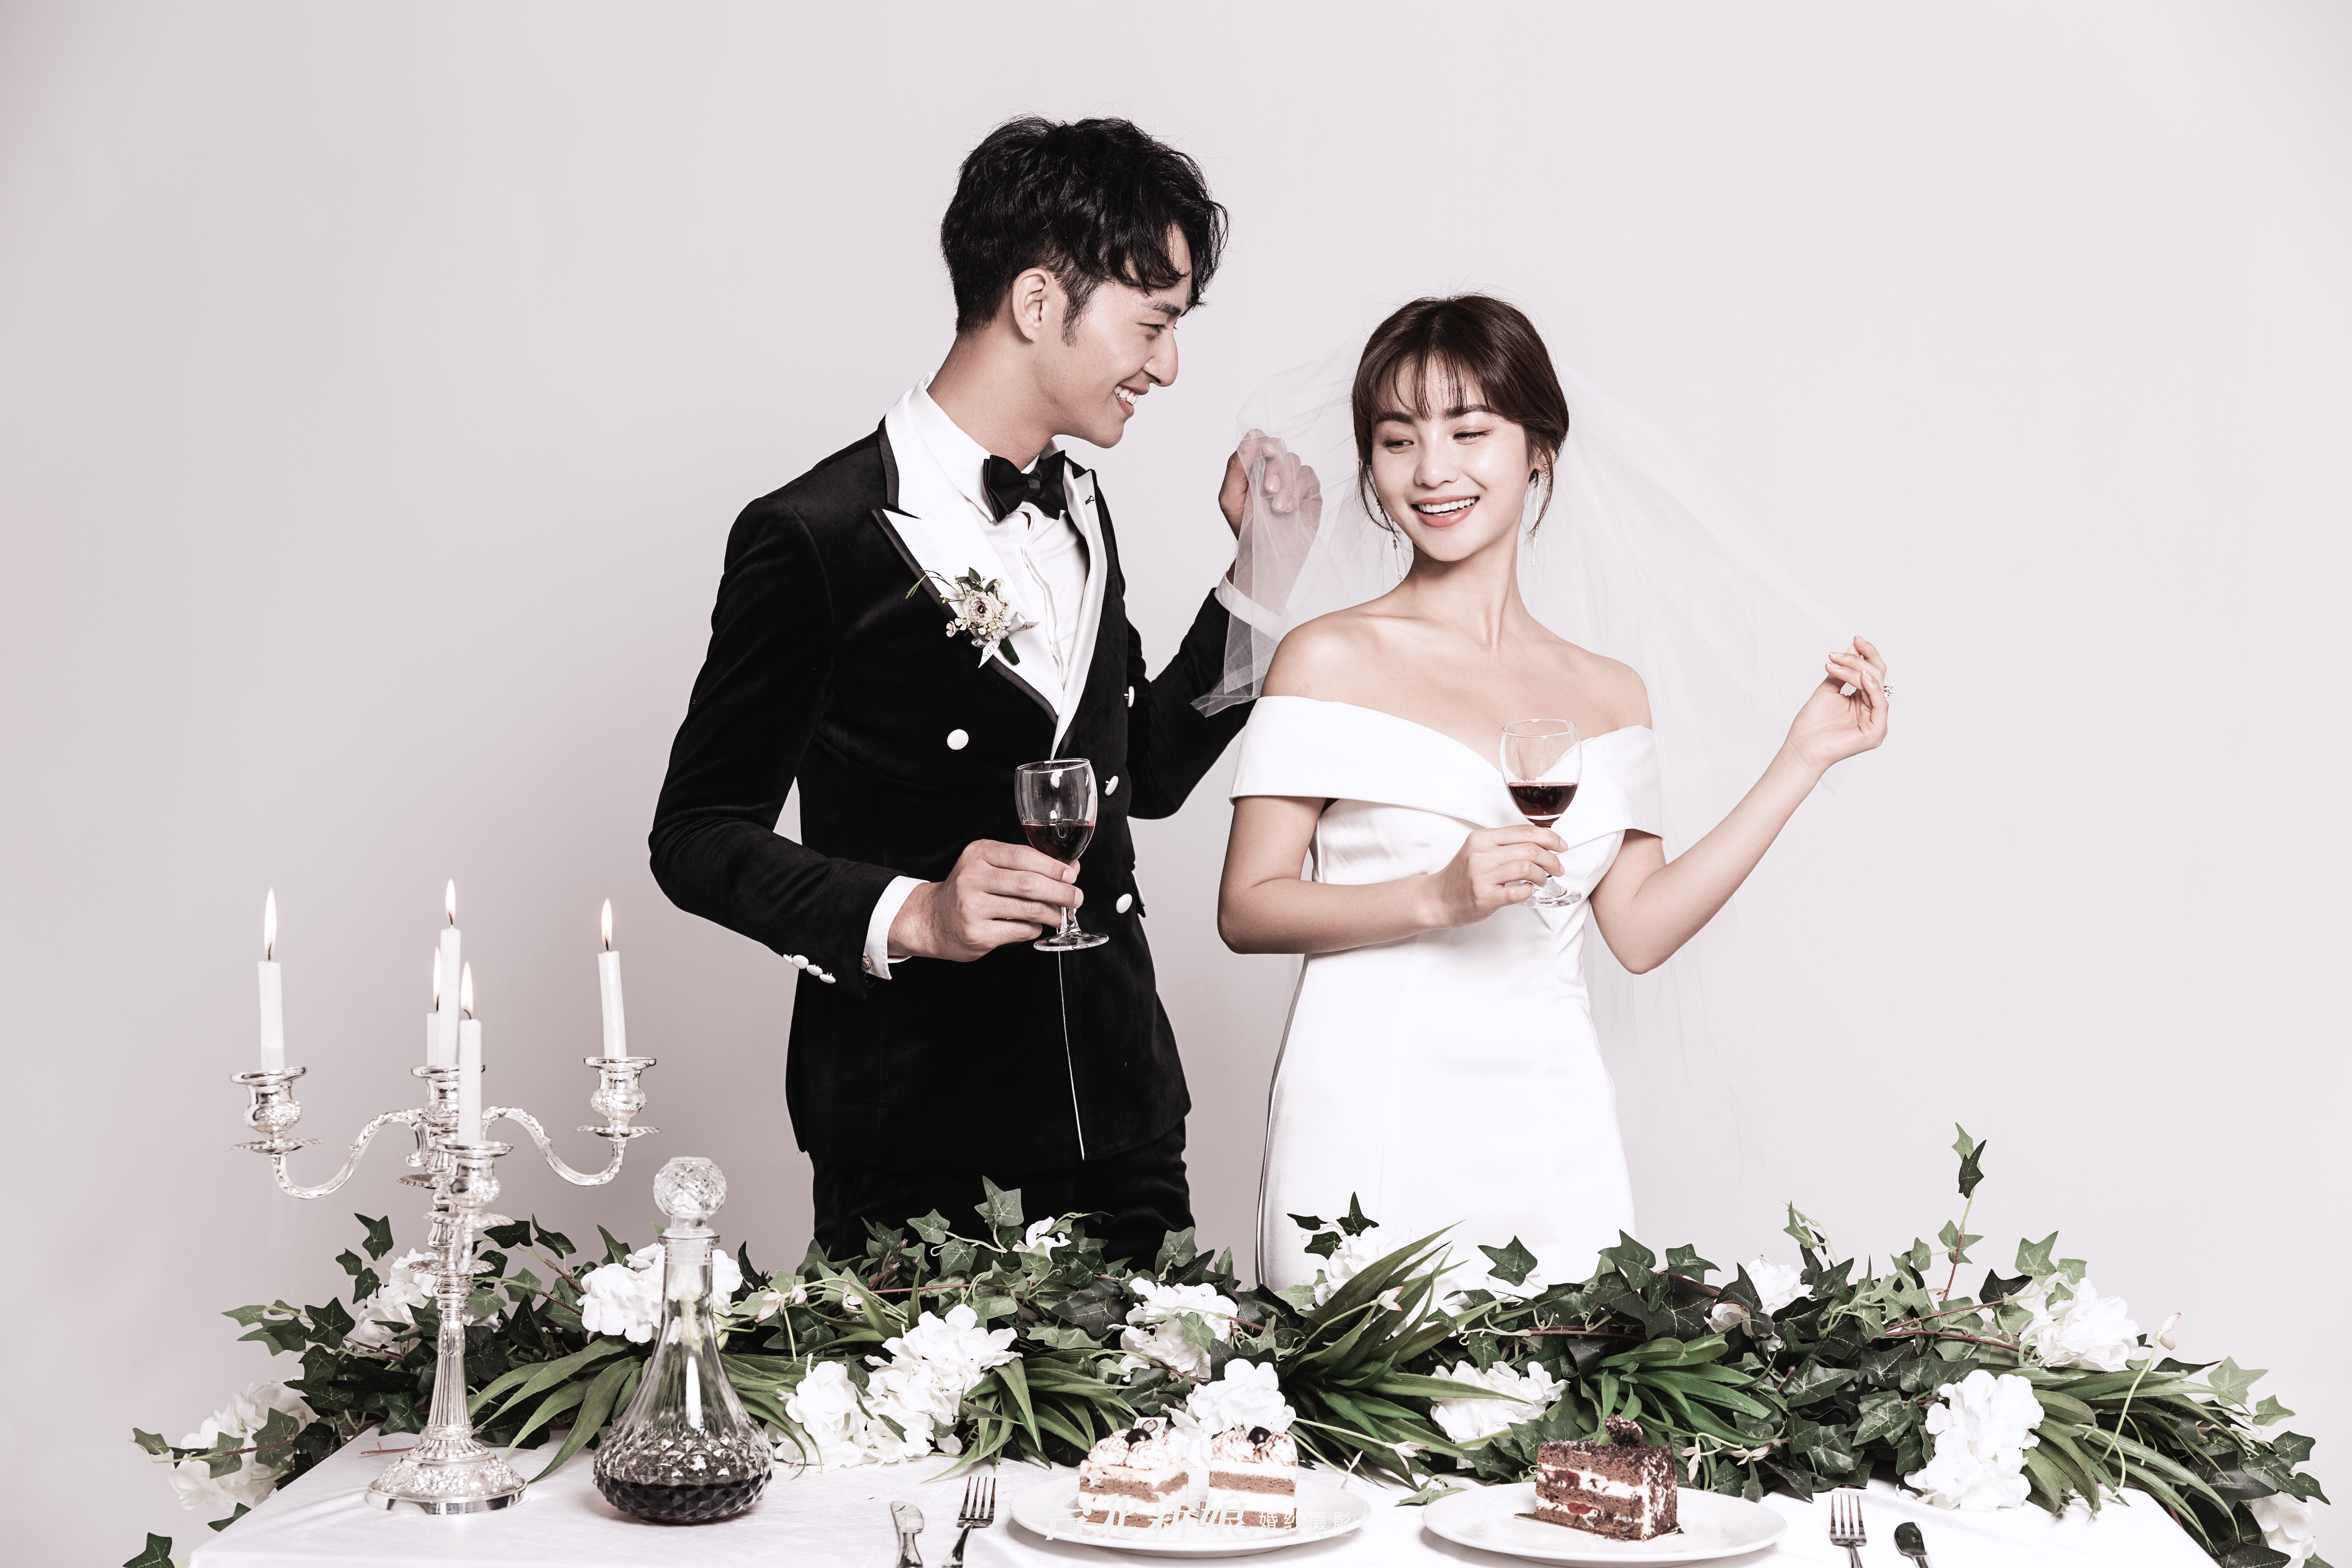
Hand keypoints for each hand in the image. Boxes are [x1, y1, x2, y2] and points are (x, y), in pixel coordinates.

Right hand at [889, 841, 1080, 960]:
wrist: (931, 919)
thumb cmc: (967, 891)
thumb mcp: (988, 866)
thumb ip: (1024, 865)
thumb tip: (1069, 869)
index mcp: (978, 854)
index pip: (1024, 856)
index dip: (1053, 867)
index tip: (1071, 874)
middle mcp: (972, 877)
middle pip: (1029, 883)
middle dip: (1060, 891)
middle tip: (1075, 898)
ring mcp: (972, 906)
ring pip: (1028, 909)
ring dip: (1052, 913)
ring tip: (1059, 915)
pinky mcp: (976, 933)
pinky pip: (1019, 930)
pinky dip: (1034, 929)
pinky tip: (1034, 927)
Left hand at [1218, 429, 1319, 538]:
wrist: (1265, 554)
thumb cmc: (1246, 527)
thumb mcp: (1231, 497)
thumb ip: (1236, 467)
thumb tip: (1250, 439)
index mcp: (1251, 465)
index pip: (1258, 438)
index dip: (1261, 441)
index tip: (1264, 452)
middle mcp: (1272, 467)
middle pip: (1278, 446)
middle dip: (1274, 466)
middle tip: (1269, 489)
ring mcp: (1292, 476)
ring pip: (1294, 461)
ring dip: (1286, 484)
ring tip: (1278, 508)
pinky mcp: (1309, 488)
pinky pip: (1308, 476)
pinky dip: (1298, 491)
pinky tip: (1289, 509)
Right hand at [1424, 825, 1566, 926]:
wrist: (1437, 899)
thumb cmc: (1462, 876)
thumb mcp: (1478, 850)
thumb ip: (1504, 844)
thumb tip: (1541, 842)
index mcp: (1482, 838)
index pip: (1524, 831)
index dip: (1549, 837)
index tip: (1561, 846)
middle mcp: (1481, 854)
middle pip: (1530, 849)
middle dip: (1552, 859)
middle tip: (1558, 868)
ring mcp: (1481, 876)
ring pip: (1527, 868)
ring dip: (1543, 875)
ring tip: (1543, 880)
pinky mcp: (1484, 897)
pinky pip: (1517, 892)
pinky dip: (1529, 890)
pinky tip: (1528, 890)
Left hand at [1783, 635, 1889, 772]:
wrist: (1802, 748)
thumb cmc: (1812, 724)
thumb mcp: (1828, 690)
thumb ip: (1842, 672)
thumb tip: (1853, 649)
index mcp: (1864, 701)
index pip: (1872, 672)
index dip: (1866, 654)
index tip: (1855, 639)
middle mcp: (1873, 711)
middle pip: (1876, 675)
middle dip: (1857, 660)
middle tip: (1836, 654)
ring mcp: (1876, 722)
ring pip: (1876, 685)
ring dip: (1855, 670)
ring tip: (1835, 664)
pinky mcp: (1876, 732)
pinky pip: (1880, 703)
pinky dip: (1871, 687)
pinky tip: (1861, 676)